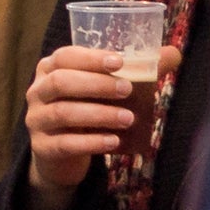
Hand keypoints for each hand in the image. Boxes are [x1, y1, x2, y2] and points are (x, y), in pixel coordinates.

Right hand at [23, 45, 167, 209]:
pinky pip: (65, 143)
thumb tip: (173, 53)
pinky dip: (91, 142)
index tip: (119, 62)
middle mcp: (37, 91)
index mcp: (50, 69)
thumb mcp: (104, 90)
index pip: (65, 57)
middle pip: (61, 82)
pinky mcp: (42, 147)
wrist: (60, 156)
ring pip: (63, 113)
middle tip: (128, 90)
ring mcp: (36, 120)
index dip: (90, 58)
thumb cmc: (85, 111)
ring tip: (128, 118)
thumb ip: (136, 71)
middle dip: (97, 85)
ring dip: (99, 114)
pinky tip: (113, 142)